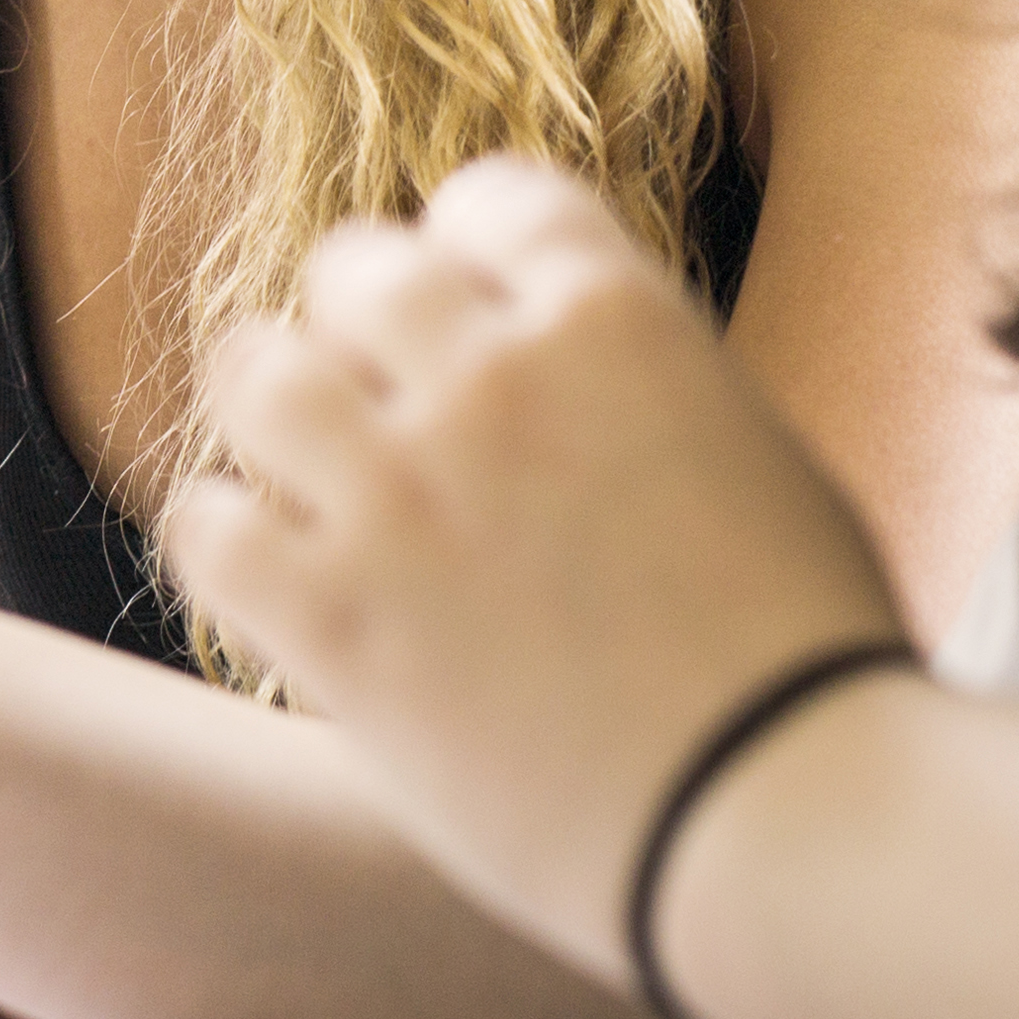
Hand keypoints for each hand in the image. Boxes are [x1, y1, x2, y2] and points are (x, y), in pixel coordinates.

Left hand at [163, 158, 909, 981]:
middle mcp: (497, 381)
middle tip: (373, 394)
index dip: (469, 253)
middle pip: (354, 271)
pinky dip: (221, 536)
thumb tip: (567, 381)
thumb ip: (641, 388)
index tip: (467, 307)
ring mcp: (405, 500)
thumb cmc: (809, 655)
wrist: (791, 817)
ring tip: (295, 464)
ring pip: (254, 375)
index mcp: (618, 319)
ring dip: (273, 408)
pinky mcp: (339, 626)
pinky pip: (209, 528)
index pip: (488, 201)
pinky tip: (263, 570)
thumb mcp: (752, 452)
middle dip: (360, 325)